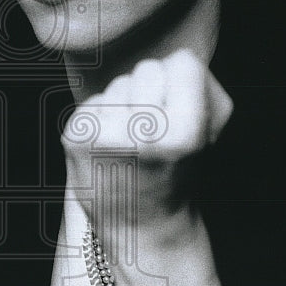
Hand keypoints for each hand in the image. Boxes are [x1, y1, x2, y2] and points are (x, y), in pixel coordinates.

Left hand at [61, 48, 230, 285]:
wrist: (141, 226)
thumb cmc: (179, 173)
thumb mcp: (211, 134)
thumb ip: (201, 86)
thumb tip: (176, 59)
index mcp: (182, 134)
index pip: (183, 62)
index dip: (185, 80)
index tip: (182, 106)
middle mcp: (140, 134)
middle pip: (148, 68)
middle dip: (154, 90)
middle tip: (156, 127)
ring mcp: (102, 136)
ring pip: (119, 82)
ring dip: (127, 104)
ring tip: (133, 140)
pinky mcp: (74, 139)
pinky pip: (94, 99)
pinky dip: (103, 117)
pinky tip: (111, 146)